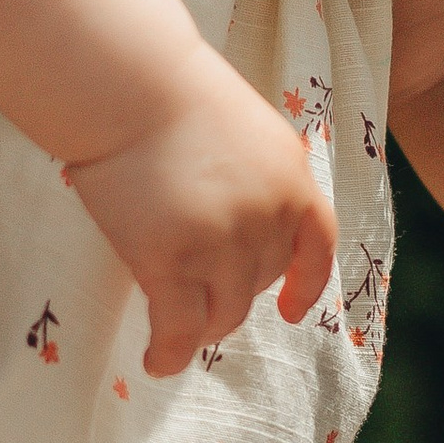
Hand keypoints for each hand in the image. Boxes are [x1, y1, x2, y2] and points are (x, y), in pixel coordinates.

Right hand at [68, 57, 337, 374]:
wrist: (127, 81)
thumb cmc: (167, 92)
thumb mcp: (242, 128)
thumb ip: (255, 175)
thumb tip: (241, 216)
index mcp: (292, 178)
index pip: (317, 244)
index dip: (306, 283)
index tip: (293, 311)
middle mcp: (267, 216)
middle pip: (259, 282)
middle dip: (232, 294)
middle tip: (197, 297)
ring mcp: (221, 241)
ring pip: (224, 314)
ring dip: (203, 330)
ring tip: (178, 336)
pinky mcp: (171, 259)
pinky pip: (179, 327)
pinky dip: (170, 353)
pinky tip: (155, 361)